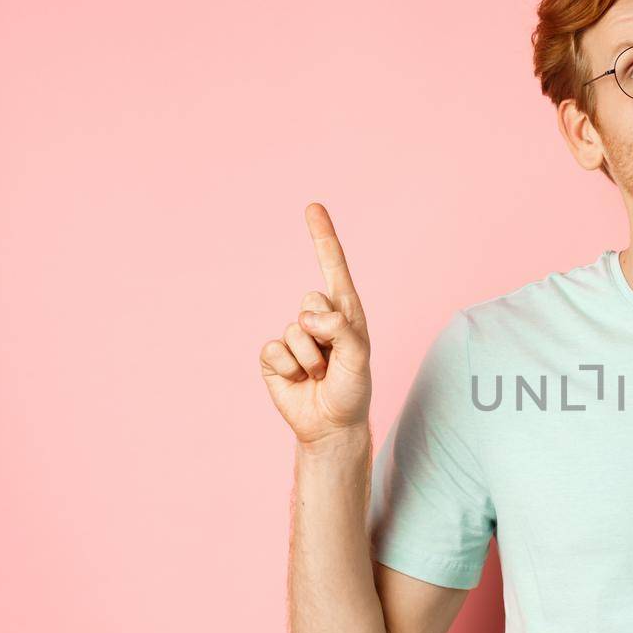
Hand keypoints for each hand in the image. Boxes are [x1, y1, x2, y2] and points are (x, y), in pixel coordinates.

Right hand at [259, 203, 373, 445]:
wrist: (331, 425)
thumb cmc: (352, 389)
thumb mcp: (358, 357)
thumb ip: (341, 330)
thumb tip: (308, 316)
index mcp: (345, 312)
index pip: (333, 268)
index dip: (323, 238)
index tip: (313, 207)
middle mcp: (318, 318)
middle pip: (311, 301)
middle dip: (324, 333)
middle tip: (333, 360)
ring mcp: (294, 336)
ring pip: (294, 330)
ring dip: (311, 358)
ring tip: (321, 374)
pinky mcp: (274, 357)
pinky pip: (274, 349)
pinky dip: (290, 368)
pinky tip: (299, 380)